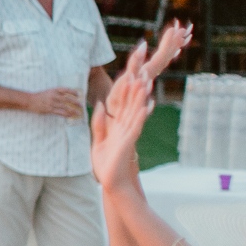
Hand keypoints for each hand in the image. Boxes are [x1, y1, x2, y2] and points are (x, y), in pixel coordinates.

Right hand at [28, 88, 84, 118]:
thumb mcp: (49, 91)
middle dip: (75, 103)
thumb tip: (68, 97)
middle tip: (81, 105)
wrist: (30, 101)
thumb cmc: (40, 96)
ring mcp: (51, 103)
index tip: (78, 95)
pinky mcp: (49, 109)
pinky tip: (70, 116)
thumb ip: (57, 93)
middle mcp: (53, 96)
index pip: (65, 90)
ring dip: (73, 110)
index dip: (72, 92)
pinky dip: (66, 114)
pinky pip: (60, 112)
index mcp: (54, 90)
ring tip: (78, 113)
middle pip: (67, 99)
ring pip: (65, 107)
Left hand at [90, 22, 191, 187]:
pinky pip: (136, 124)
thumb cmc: (106, 162)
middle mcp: (127, 123)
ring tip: (146, 78)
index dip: (127, 82)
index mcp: (119, 122)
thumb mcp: (99, 137)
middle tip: (143, 64)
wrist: (111, 181)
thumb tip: (101, 105)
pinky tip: (146, 104)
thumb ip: (100, 121)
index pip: (124, 97)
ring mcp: (130, 131)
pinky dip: (140, 114)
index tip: (130, 66)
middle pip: (133, 98)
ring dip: (140, 94)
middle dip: (137, 81)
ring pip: (136, 108)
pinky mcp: (129, 140)